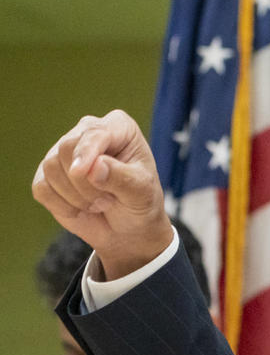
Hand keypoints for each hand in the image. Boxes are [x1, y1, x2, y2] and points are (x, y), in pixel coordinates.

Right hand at [32, 110, 173, 279]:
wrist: (128, 227)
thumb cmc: (140, 203)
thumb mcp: (142, 192)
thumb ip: (122, 178)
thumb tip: (94, 167)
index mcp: (118, 126)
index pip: (93, 132)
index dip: (86, 152)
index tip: (80, 172)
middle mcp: (88, 132)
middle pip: (67, 148)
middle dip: (86, 183)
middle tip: (108, 201)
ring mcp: (64, 152)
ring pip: (51, 168)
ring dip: (76, 197)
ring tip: (100, 203)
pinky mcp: (47, 174)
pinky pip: (42, 187)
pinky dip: (62, 205)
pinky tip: (81, 208)